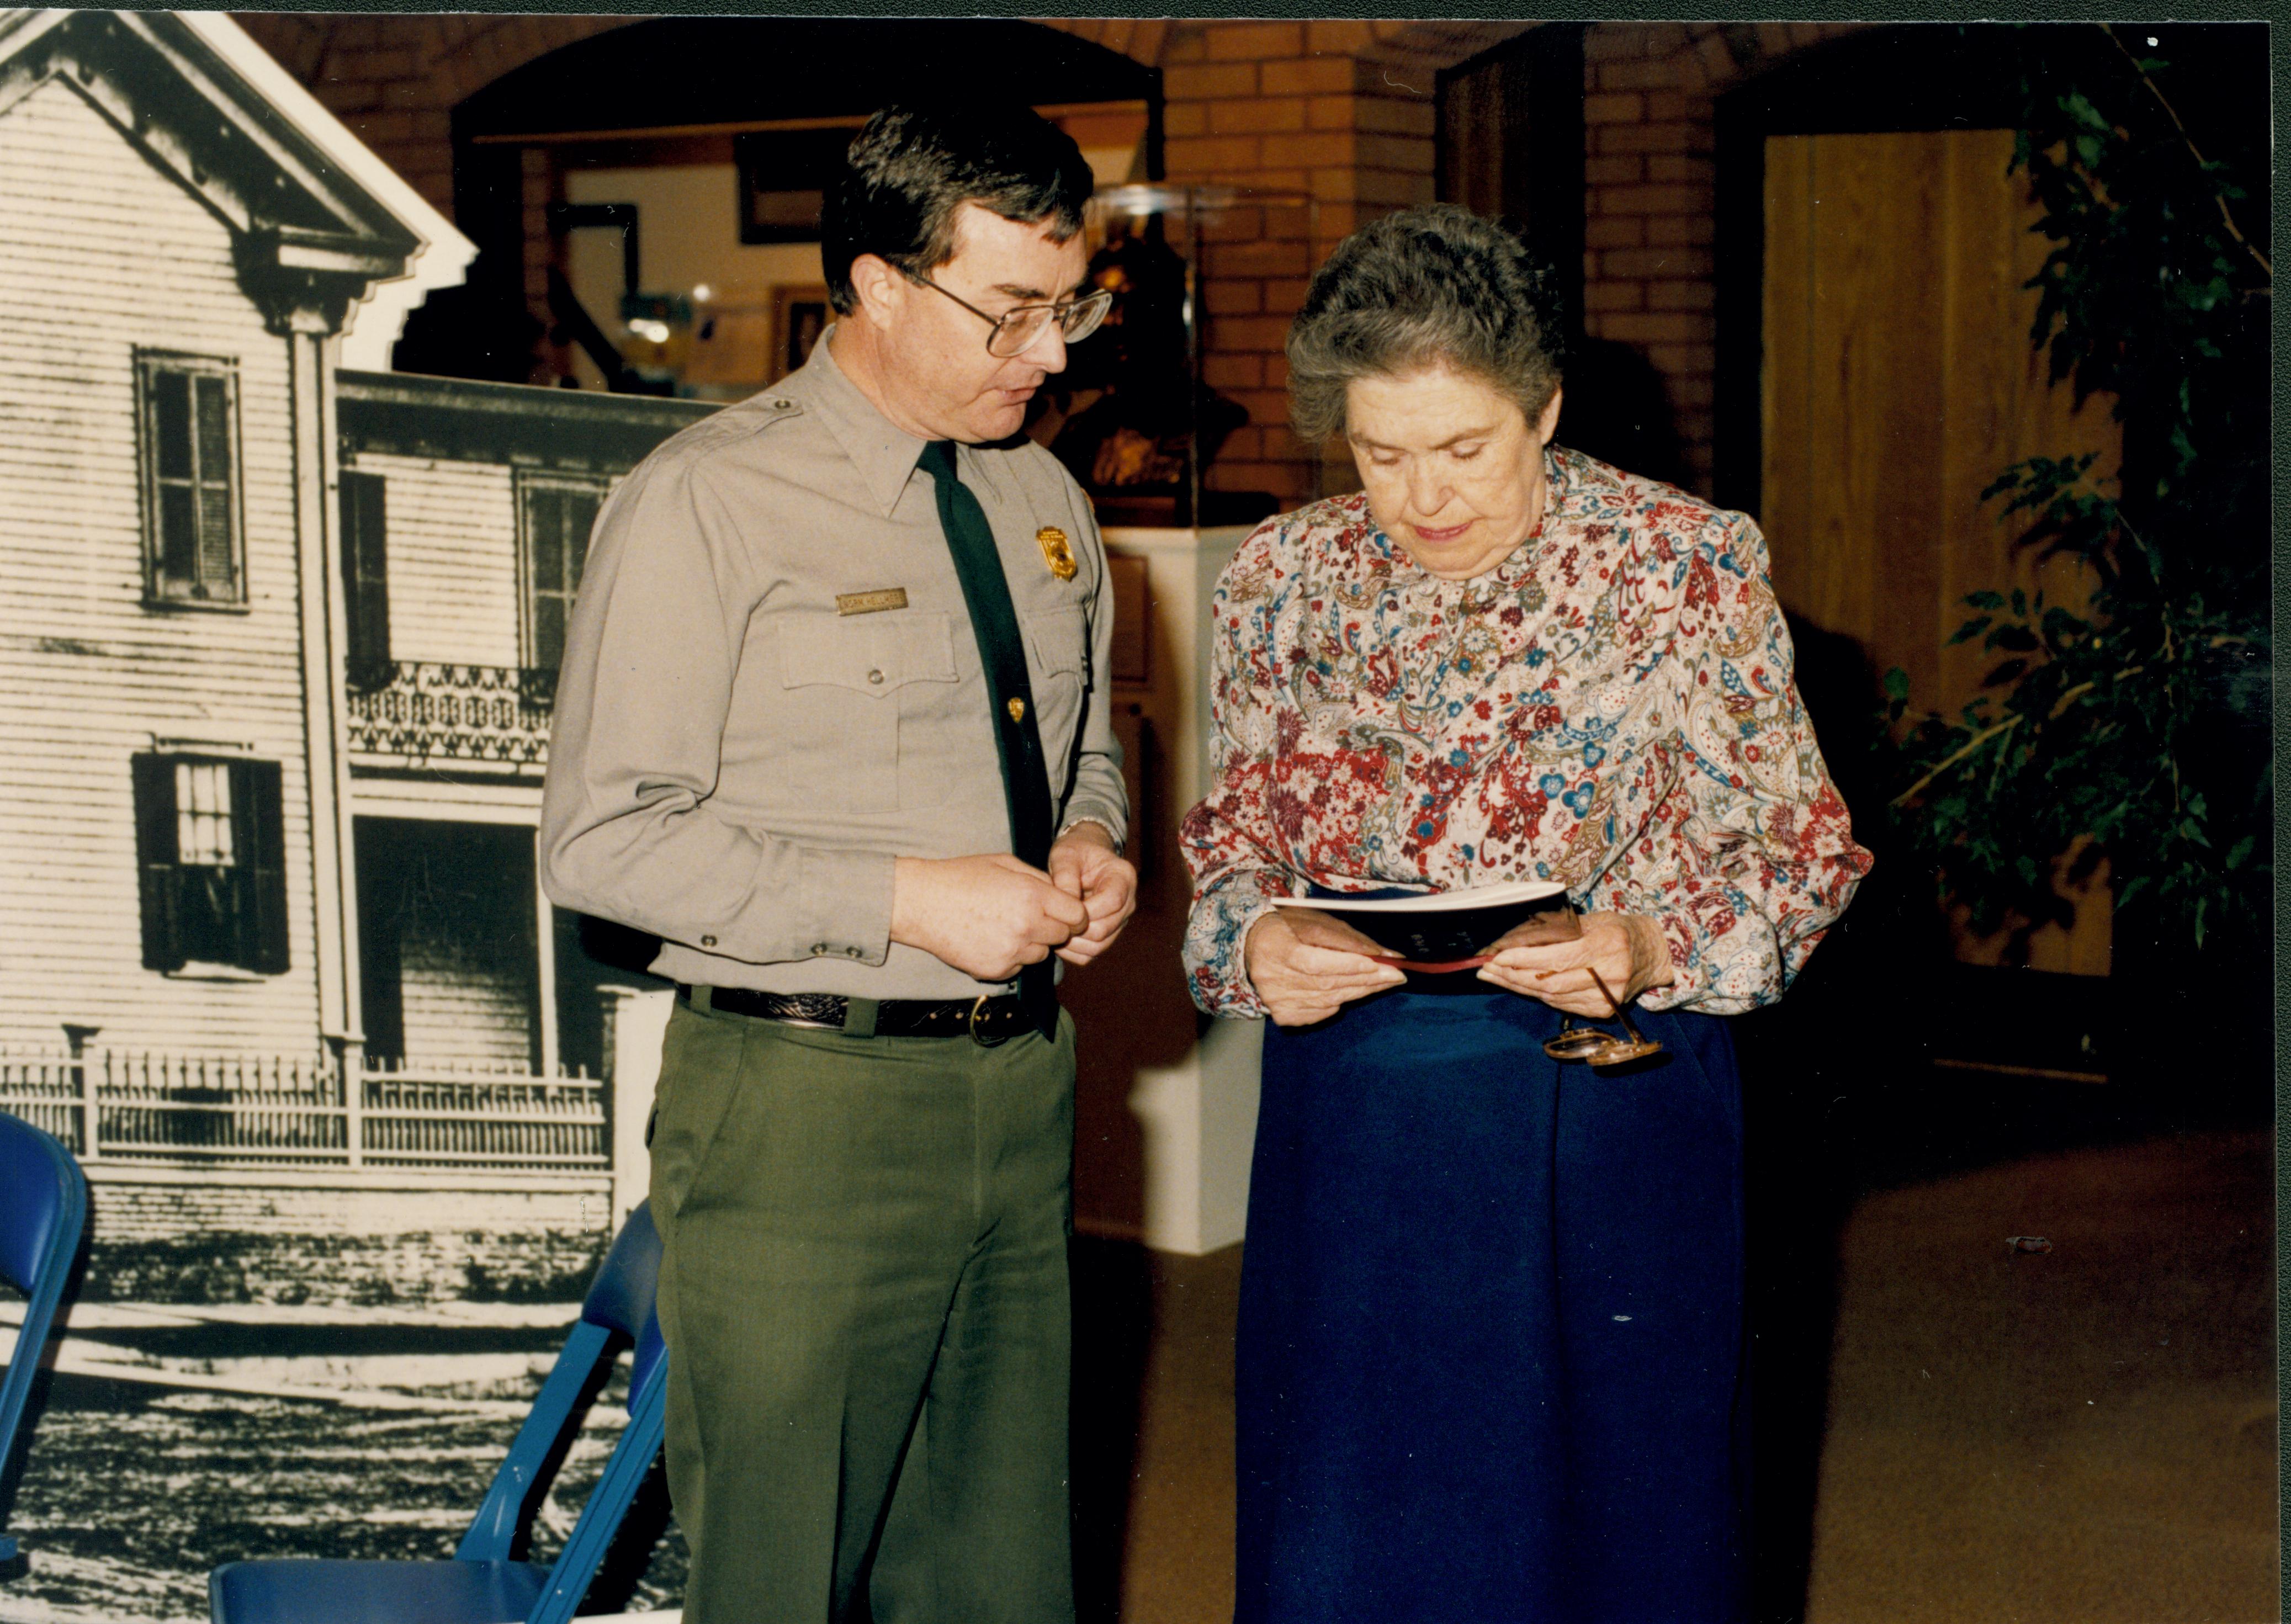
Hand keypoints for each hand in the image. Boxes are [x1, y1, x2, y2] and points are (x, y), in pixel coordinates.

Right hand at [890, 853, 1089, 982]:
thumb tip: (1061, 893)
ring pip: (1041, 954)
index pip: (1077, 916)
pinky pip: (1018, 967)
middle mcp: (1027, 926)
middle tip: (1031, 917)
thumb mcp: (1005, 863)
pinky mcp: (996, 970)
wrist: (921, 903)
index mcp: (1032, 896)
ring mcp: (1012, 952)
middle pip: (1062, 936)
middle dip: (1054, 927)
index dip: (1074, 914)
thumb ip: (1039, 878)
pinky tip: (990, 939)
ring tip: (1005, 926)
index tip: (1065, 912)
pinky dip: (1011, 957)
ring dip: (1032, 943)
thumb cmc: (961, 877)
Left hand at [1047, 824, 1137, 966]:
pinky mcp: (1108, 934)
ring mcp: (1119, 921)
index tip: (1061, 905)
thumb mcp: (1065, 855)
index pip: (1112, 901)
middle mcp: (1128, 902)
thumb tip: (1067, 905)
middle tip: (1051, 919)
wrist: (1081, 858)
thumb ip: (1066, 876)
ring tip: (1052, 928)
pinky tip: (1058, 936)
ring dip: (1072, 943)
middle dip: (1075, 928)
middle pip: (1105, 929)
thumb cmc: (1074, 852)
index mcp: (1123, 877)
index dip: (1085, 910)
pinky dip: (1072, 951)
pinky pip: (1092, 953)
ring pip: (1099, 946)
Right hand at [1243, 907, 1407, 1027]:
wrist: (1252, 945)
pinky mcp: (1282, 1014)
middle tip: (1396, 974)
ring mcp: (1275, 1001)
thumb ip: (1347, 938)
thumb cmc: (1288, 927)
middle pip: (1325, 984)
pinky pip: (1319, 1013)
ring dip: (1360, 991)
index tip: (1379, 964)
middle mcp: (1271, 979)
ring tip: (1384, 982)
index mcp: (1275, 948)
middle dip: (1366, 979)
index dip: (1348, 965)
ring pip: (1327, 1001)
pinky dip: (1340, 1002)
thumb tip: (1382, 954)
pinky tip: (1353, 991)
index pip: (1315, 963)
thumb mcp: (1315, 921)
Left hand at [1475, 911, 1673, 1015]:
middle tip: (1485, 969)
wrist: (1654, 954)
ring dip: (1518, 987)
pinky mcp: (1604, 1011)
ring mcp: (1608, 998)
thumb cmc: (1618, 930)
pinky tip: (1520, 985)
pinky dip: (1538, 995)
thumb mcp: (1592, 920)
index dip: (1521, 960)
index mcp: (1606, 945)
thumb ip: (1558, 930)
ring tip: (1495, 977)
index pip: (1555, 958)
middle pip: (1549, 982)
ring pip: (1552, 997)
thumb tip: (1514, 939)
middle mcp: (1610, 975)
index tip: (1495, 956)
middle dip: (1511, 976)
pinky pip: (1561, 1005)